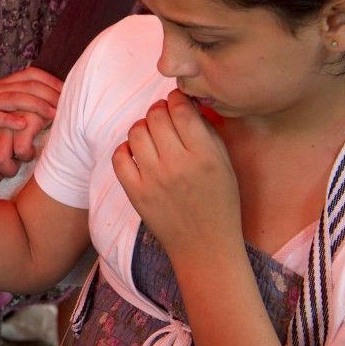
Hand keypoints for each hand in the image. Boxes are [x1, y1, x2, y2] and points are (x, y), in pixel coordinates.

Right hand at [0, 67, 61, 150]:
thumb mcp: (5, 106)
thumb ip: (25, 102)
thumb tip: (55, 106)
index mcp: (5, 84)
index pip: (32, 75)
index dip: (51, 81)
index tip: (68, 92)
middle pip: (27, 86)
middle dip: (49, 95)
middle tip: (67, 106)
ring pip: (12, 98)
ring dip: (35, 105)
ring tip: (52, 114)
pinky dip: (8, 120)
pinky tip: (22, 125)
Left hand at [0, 118, 49, 194]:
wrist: (45, 94)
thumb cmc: (29, 122)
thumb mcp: (10, 138)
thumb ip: (2, 154)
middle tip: (8, 179)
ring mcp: (6, 124)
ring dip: (11, 168)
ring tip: (22, 163)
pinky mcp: (25, 120)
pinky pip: (21, 151)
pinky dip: (28, 156)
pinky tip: (34, 150)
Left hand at [111, 90, 241, 260]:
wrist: (205, 246)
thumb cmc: (220, 203)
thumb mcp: (225, 165)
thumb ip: (208, 132)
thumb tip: (187, 104)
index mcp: (204, 156)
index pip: (181, 110)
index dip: (177, 99)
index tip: (177, 101)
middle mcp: (177, 165)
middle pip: (156, 116)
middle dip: (159, 110)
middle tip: (164, 117)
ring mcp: (152, 179)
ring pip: (136, 132)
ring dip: (143, 127)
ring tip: (152, 135)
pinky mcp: (135, 193)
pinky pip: (119, 156)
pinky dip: (125, 149)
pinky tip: (137, 153)